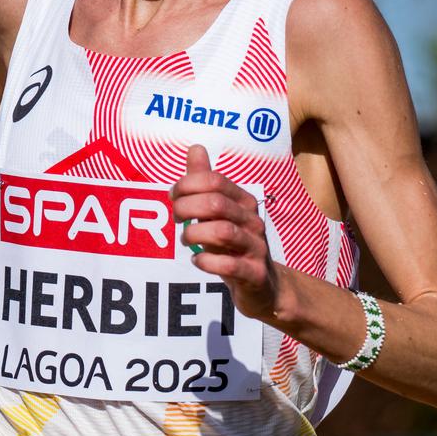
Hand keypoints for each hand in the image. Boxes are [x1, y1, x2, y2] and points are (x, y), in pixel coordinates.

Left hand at [170, 144, 277, 320]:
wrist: (263, 287)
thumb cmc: (234, 246)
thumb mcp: (219, 213)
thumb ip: (205, 183)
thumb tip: (195, 148)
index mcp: (244, 201)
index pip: (214, 181)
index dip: (187, 185)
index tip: (173, 197)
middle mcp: (253, 220)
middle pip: (216, 203)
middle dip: (186, 208)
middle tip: (175, 218)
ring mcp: (256, 248)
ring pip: (223, 232)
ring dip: (194, 234)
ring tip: (185, 239)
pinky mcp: (254, 274)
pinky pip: (229, 265)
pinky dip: (206, 261)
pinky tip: (197, 260)